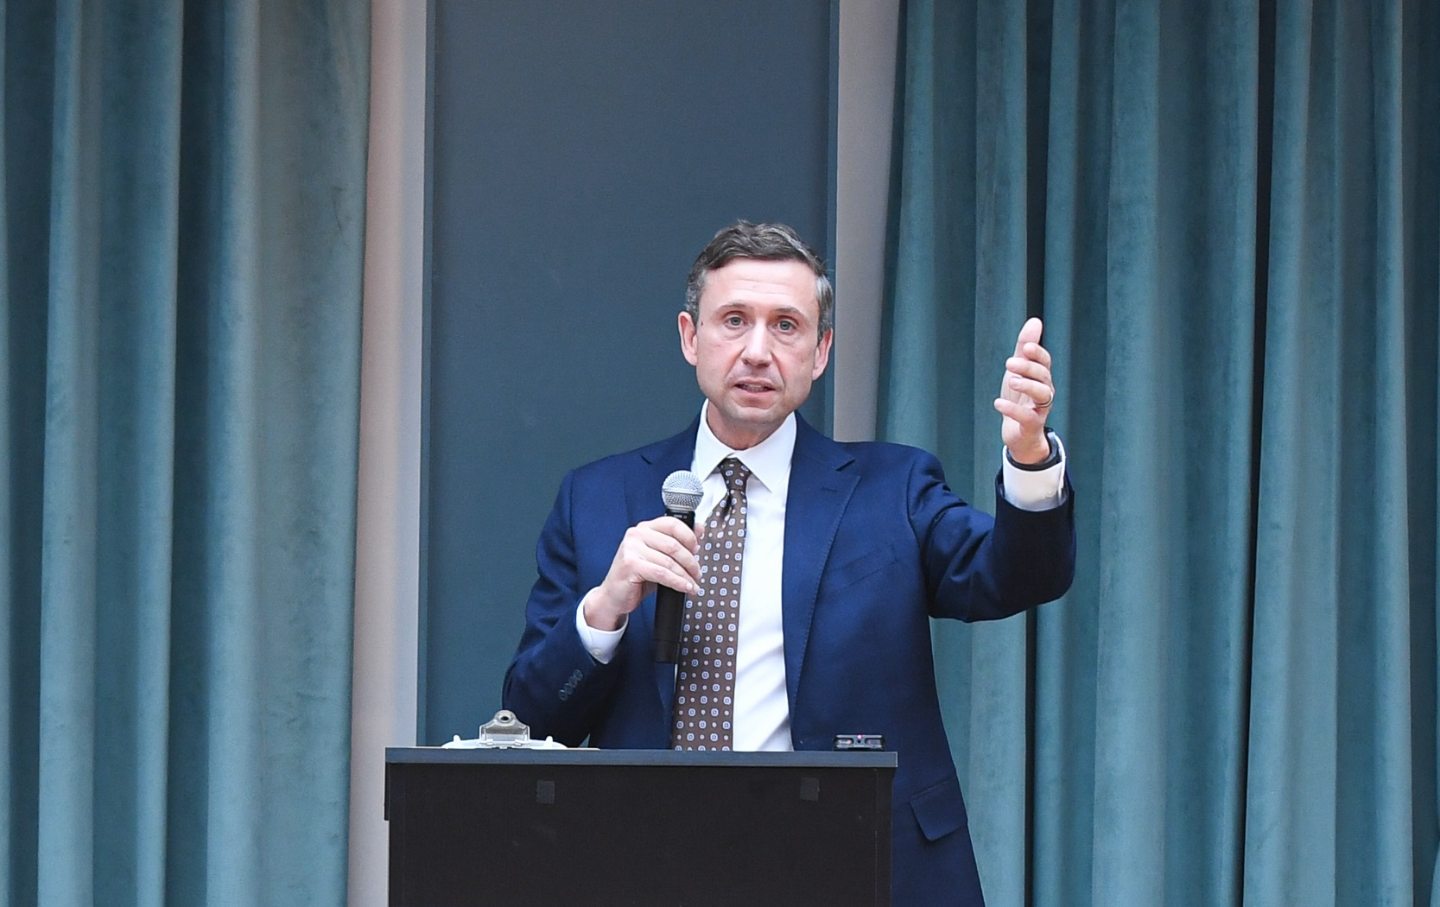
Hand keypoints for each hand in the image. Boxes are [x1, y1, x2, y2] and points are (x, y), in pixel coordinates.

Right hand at [584, 516, 700, 630]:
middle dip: (690, 562)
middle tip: (697, 574)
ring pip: (669, 562)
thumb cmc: (637, 577)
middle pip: (673, 545)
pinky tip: (685, 588)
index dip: (689, 537)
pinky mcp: (630, 564)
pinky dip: (677, 582)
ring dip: (685, 576)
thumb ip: (678, 542)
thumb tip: (700, 529)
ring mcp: (631, 548)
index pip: (673, 523)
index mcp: (645, 528)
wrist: (614, 596)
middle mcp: (636, 534)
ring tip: (692, 585)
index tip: (697, 551)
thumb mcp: (660, 557)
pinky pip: (662, 573)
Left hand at [993, 317, 1054, 463]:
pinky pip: (1028, 417)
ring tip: (1011, 381)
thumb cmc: (1020, 398)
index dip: (1037, 353)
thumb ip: (1025, 348)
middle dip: (1029, 368)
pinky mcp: (1032, 425)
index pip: (1045, 362)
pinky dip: (1013, 409)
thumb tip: (1035, 321)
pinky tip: (998, 403)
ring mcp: (1040, 409)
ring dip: (1027, 386)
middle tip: (1009, 364)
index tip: (1025, 347)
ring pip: (1042, 395)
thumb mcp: (1019, 371)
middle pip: (1043, 376)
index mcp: (1041, 377)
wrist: (1018, 434)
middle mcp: (1045, 392)